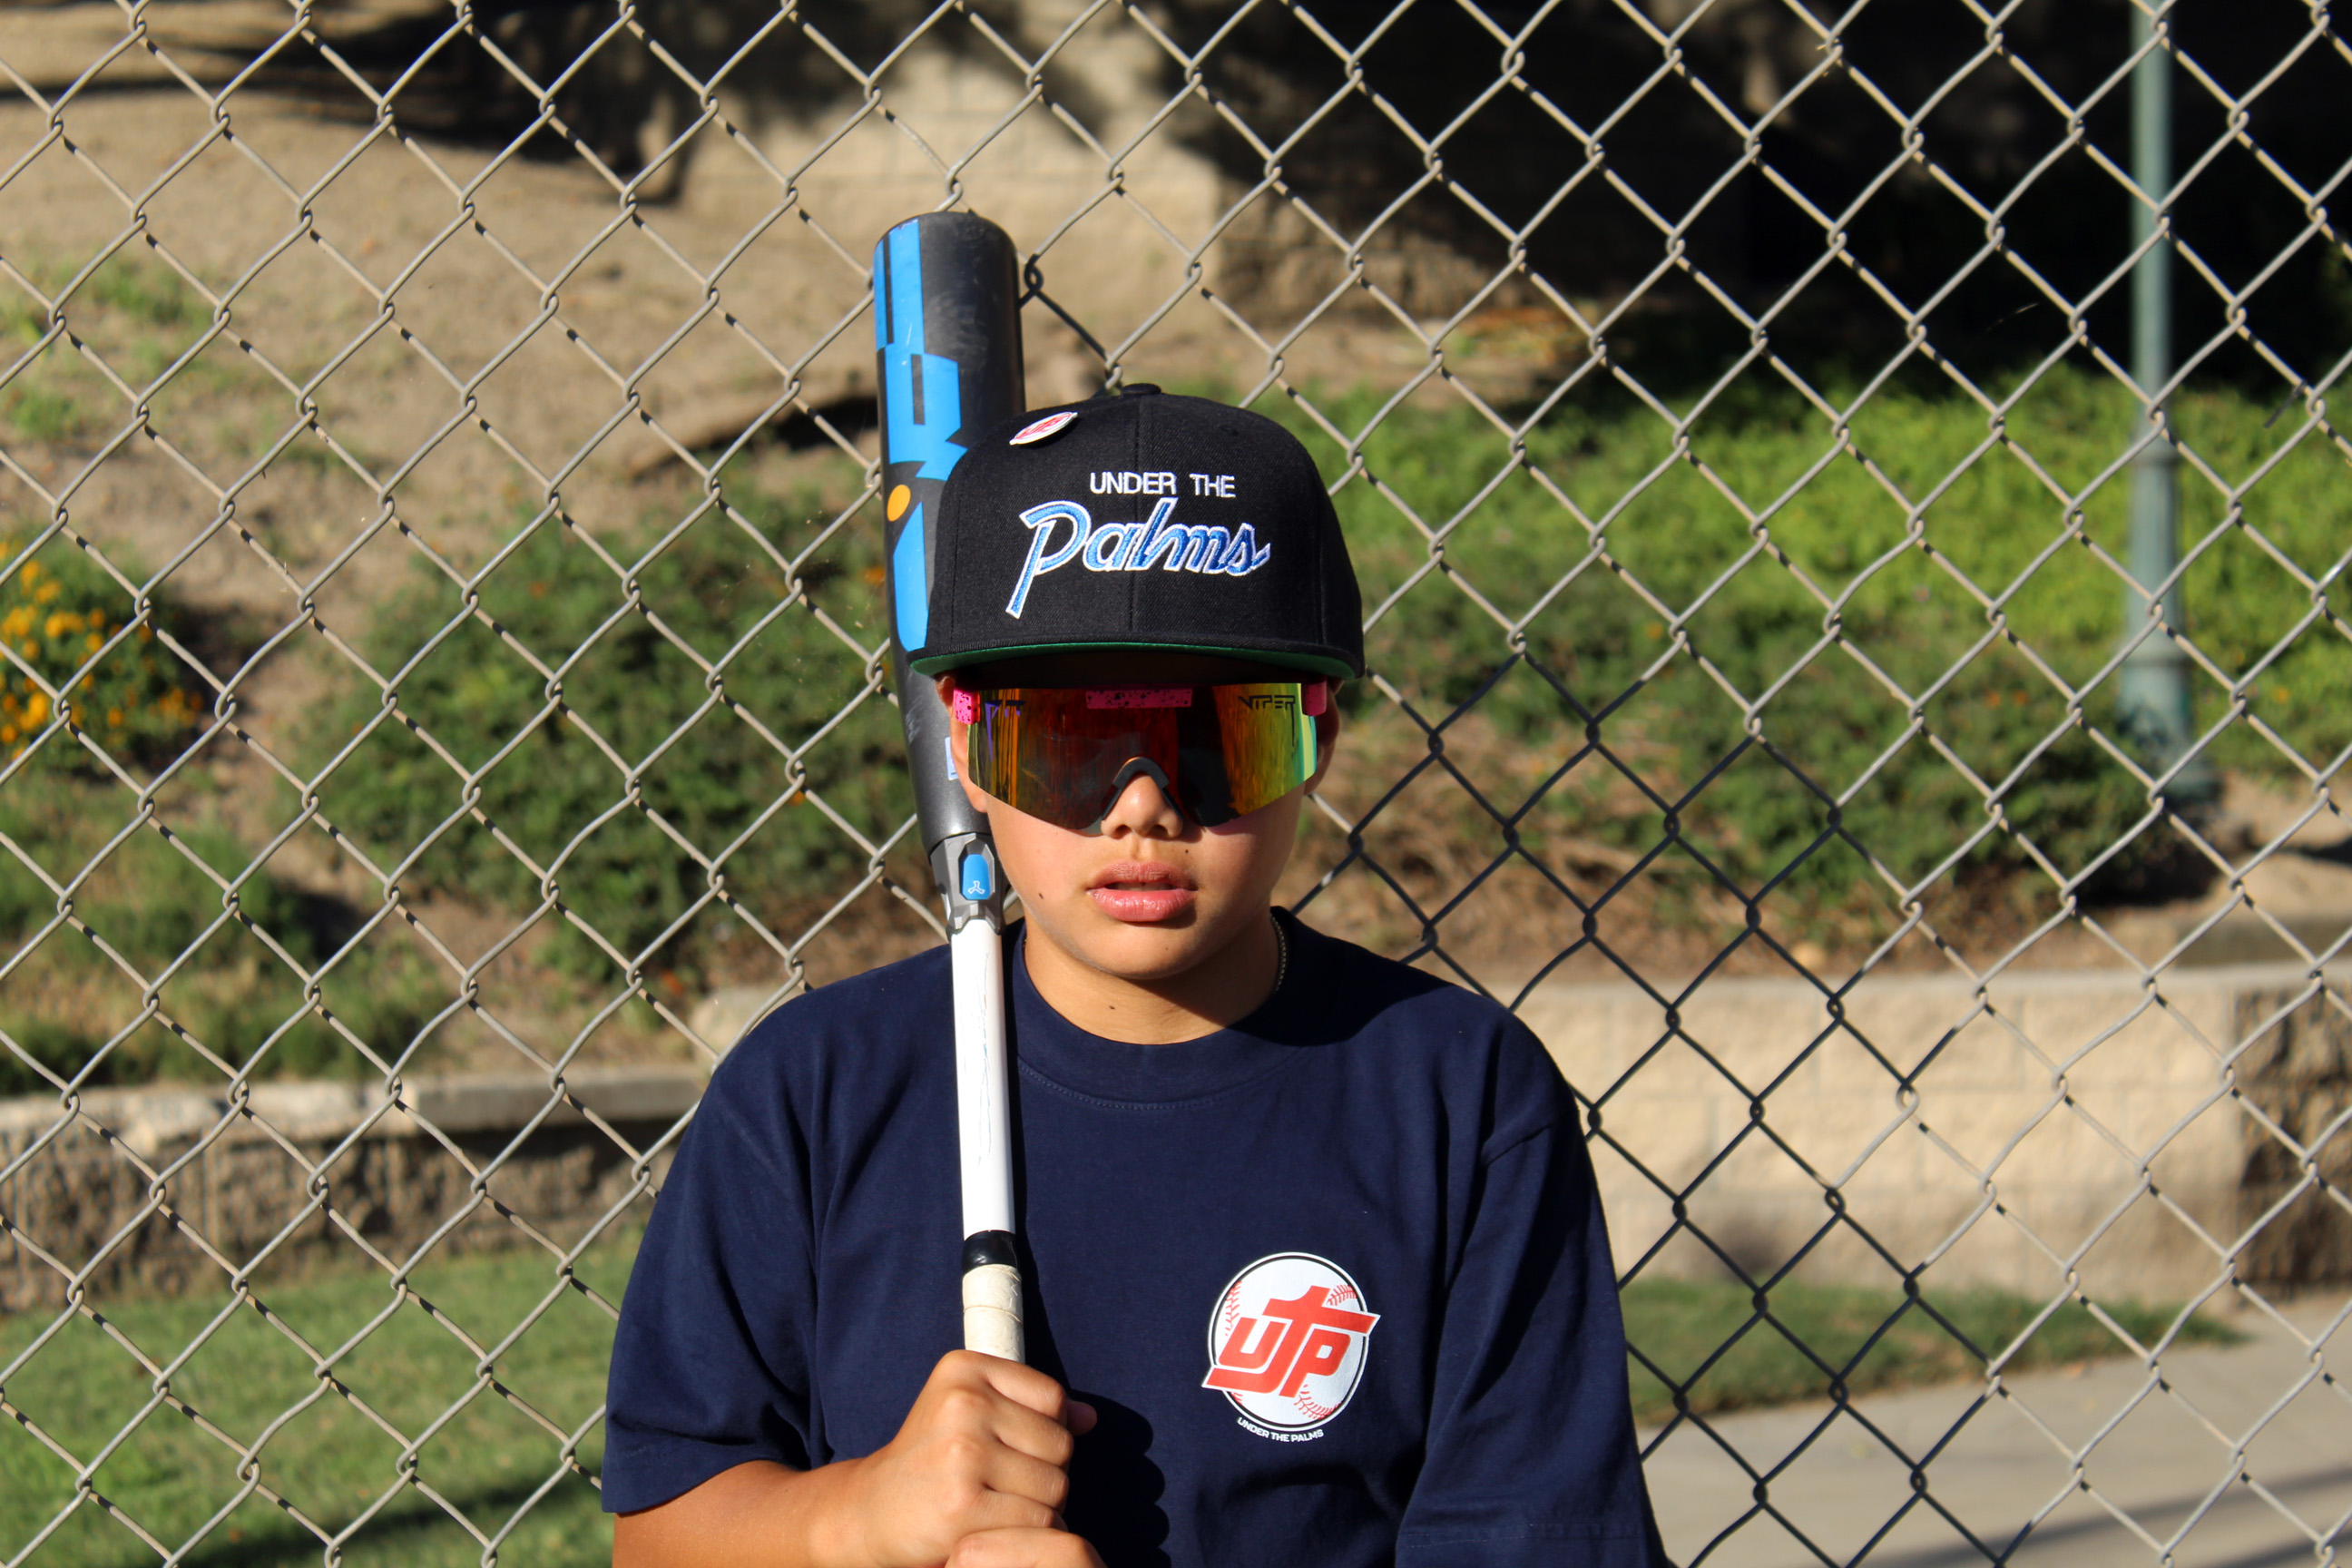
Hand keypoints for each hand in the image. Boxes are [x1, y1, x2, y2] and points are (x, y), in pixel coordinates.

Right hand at [832, 1350, 1097, 1567]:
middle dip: (1045, 1473)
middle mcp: (962, 1402)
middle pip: (1061, 1444)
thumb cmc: (931, 1461)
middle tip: (1003, 1486)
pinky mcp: (964, 1504)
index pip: (1053, 1398)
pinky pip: (1038, 1520)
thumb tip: (1091, 1418)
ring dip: (1039, 1506)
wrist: (869, 1513)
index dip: (1045, 1432)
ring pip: (1056, 1486)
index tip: (1010, 1451)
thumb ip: (1030, 1409)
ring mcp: (962, 1452)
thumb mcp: (970, 1414)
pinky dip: (1027, 1532)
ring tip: (998, 1505)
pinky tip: (994, 1527)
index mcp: (963, 1368)